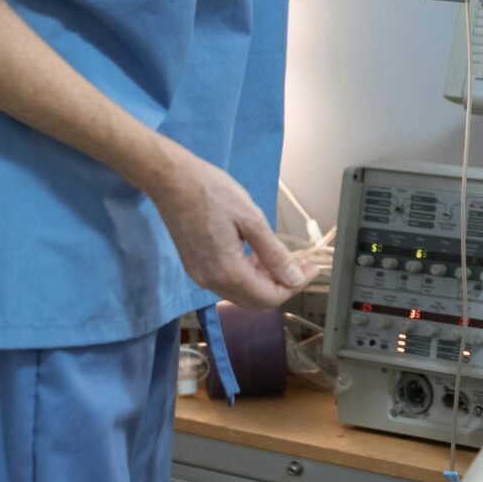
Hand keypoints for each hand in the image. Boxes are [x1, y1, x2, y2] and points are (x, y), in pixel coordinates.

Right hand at [145, 146, 303, 309]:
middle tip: (300, 266)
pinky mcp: (195, 267)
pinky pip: (227, 283)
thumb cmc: (212, 191)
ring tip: (280, 258)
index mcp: (226, 270)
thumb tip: (295, 278)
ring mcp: (200, 276)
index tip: (311, 268)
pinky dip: (247, 276)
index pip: (268, 296)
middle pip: (255, 302)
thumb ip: (273, 253)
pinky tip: (256, 255)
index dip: (295, 286)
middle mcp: (210, 281)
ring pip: (241, 294)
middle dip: (282, 287)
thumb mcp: (250, 218)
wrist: (170, 180)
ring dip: (264, 282)